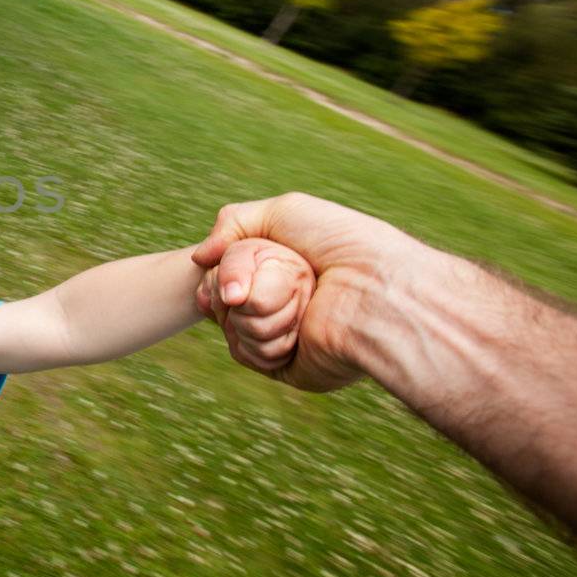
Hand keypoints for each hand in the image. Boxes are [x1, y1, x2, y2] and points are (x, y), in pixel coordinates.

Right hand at [192, 192, 420, 391]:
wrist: (376, 291)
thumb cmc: (342, 245)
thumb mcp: (285, 211)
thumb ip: (233, 223)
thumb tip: (200, 260)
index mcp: (283, 269)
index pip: (225, 274)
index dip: (214, 273)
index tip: (209, 267)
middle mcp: (281, 301)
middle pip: (219, 298)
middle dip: (229, 285)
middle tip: (253, 282)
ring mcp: (282, 334)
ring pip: (229, 325)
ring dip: (254, 309)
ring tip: (300, 299)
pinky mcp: (285, 364)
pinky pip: (245, 351)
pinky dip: (263, 334)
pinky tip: (297, 327)